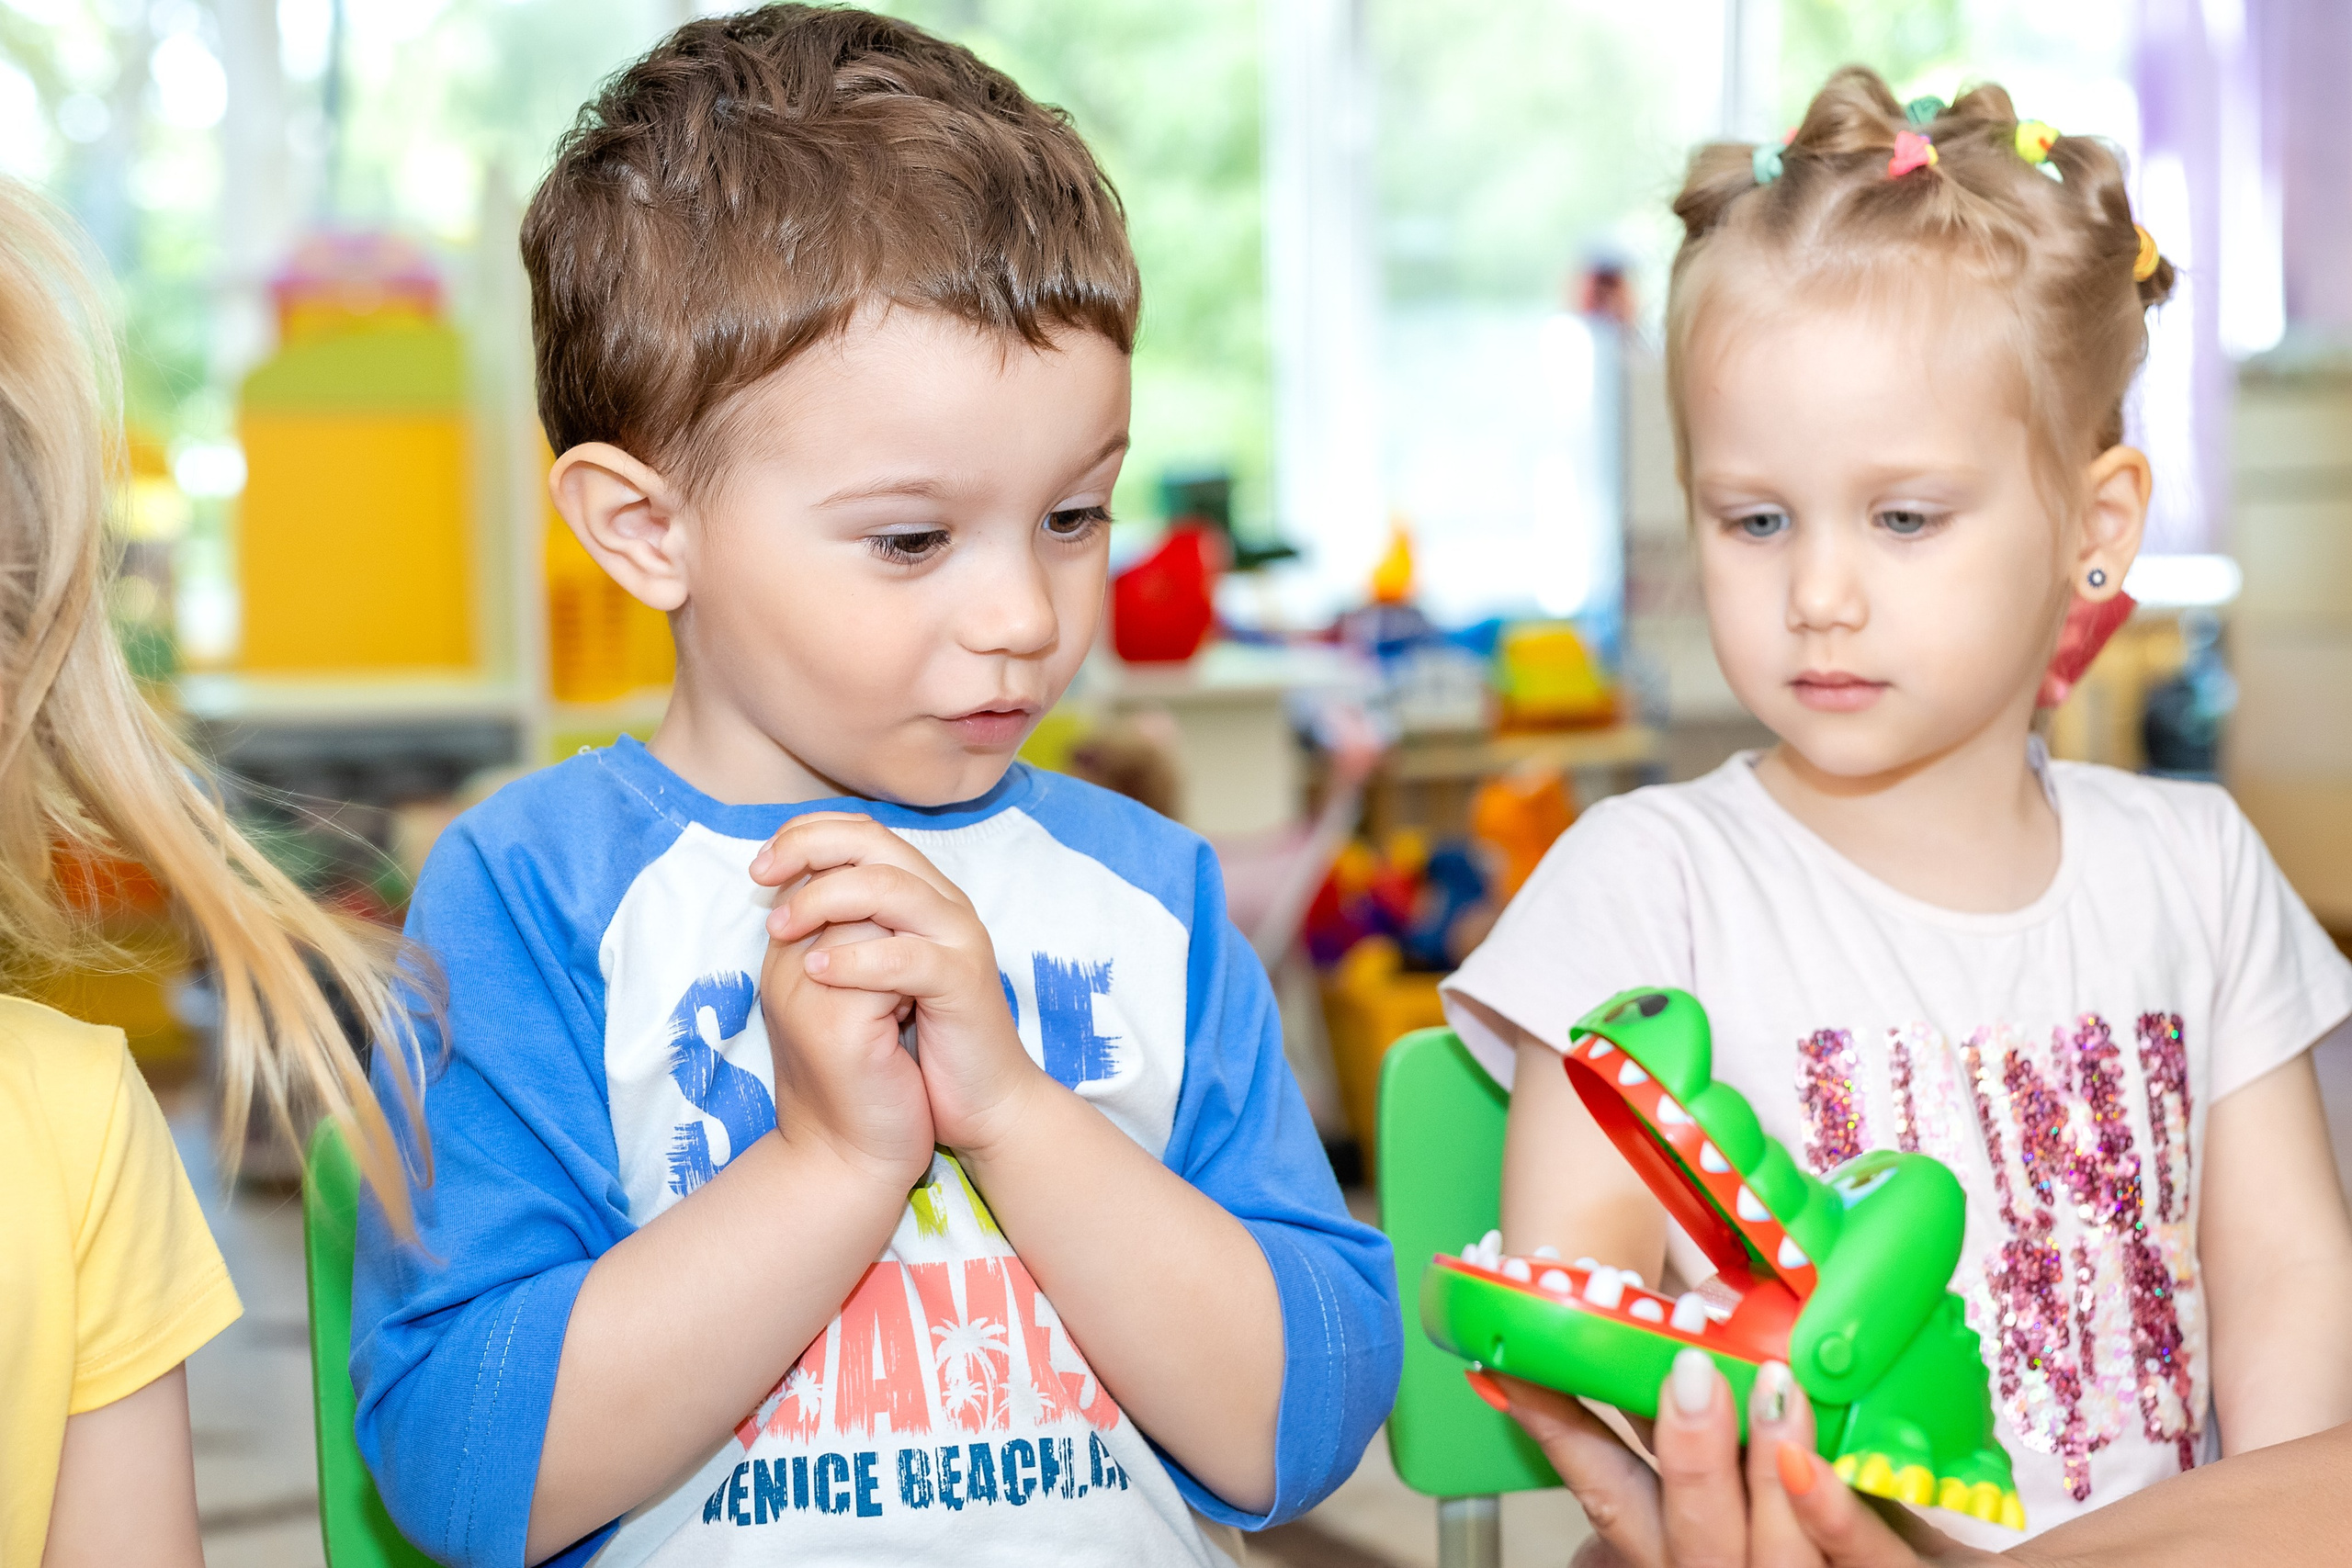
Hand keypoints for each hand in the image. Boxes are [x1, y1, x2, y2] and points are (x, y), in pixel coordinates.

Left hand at [752, 813, 1046, 1157]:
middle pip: (875, 843)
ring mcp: (959, 938)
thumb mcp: (865, 974)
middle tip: (760, 875)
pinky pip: (905, 956)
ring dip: (823, 900)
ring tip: (780, 929)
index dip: (807, 834)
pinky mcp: (965, 982)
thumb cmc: (917, 1042)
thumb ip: (838, 928)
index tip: (758, 864)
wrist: (978, 1105)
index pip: (863, 833)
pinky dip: (855, 959)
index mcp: (920, 894)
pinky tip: (818, 971)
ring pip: (889, 888)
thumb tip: (781, 892)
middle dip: (809, 849)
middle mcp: (943, 904)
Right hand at [1486, 1355, 2004, 1566]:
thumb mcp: (1735, 1485)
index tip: (1510, 1363)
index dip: (1557, 1429)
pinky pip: (1861, 1563)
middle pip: (1683, 1531)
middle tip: (1682, 1369)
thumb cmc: (1816, 1532)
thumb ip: (1691, 1435)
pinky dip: (1832, 1515)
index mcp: (1680, 1545)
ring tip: (1770, 1385)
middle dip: (1681, 1453)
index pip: (1607, 1489)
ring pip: (1765, 1552)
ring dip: (1760, 1468)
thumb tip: (1665, 1333)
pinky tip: (1814, 1467)